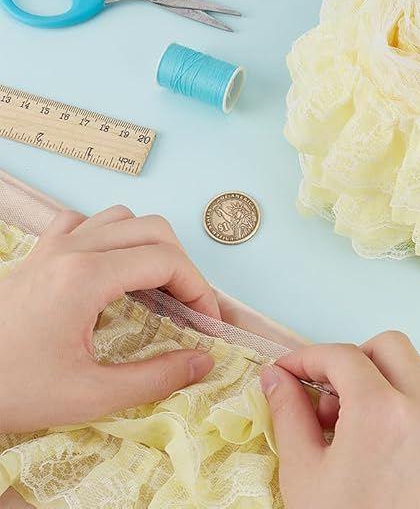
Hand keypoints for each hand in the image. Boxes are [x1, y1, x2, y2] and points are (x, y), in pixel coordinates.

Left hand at [0, 206, 219, 432]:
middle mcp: (74, 249)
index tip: (207, 321)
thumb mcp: (88, 395)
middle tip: (188, 305)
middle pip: (153, 229)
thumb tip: (203, 363)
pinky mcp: (38, 253)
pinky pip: (83, 221)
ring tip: (155, 284)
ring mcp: (53, 246)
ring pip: (121, 218)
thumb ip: (155, 378)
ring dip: (150, 245)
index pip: (167, 261)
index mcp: (87, 277)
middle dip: (183, 265)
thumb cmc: (12, 388)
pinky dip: (108, 235)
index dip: (199, 288)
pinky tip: (108, 264)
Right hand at [260, 332, 419, 508]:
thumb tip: (276, 377)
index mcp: (382, 412)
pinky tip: (390, 428)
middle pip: (389, 345)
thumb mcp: (303, 473)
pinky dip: (417, 396)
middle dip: (353, 358)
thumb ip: (288, 413)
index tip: (287, 371)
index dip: (307, 357)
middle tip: (327, 390)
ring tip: (359, 413)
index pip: (342, 356)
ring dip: (388, 375)